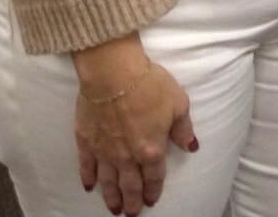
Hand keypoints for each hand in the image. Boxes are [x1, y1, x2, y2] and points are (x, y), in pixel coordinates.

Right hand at [72, 35, 196, 213]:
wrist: (113, 73)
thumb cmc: (148, 84)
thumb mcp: (178, 104)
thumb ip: (183, 129)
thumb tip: (191, 146)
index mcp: (152, 149)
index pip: (154, 177)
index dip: (153, 190)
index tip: (152, 199)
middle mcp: (127, 156)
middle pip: (130, 186)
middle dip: (132, 202)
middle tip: (131, 213)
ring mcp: (105, 150)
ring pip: (108, 182)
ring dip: (112, 197)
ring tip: (114, 209)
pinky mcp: (86, 140)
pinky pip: (86, 165)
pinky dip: (88, 178)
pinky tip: (89, 187)